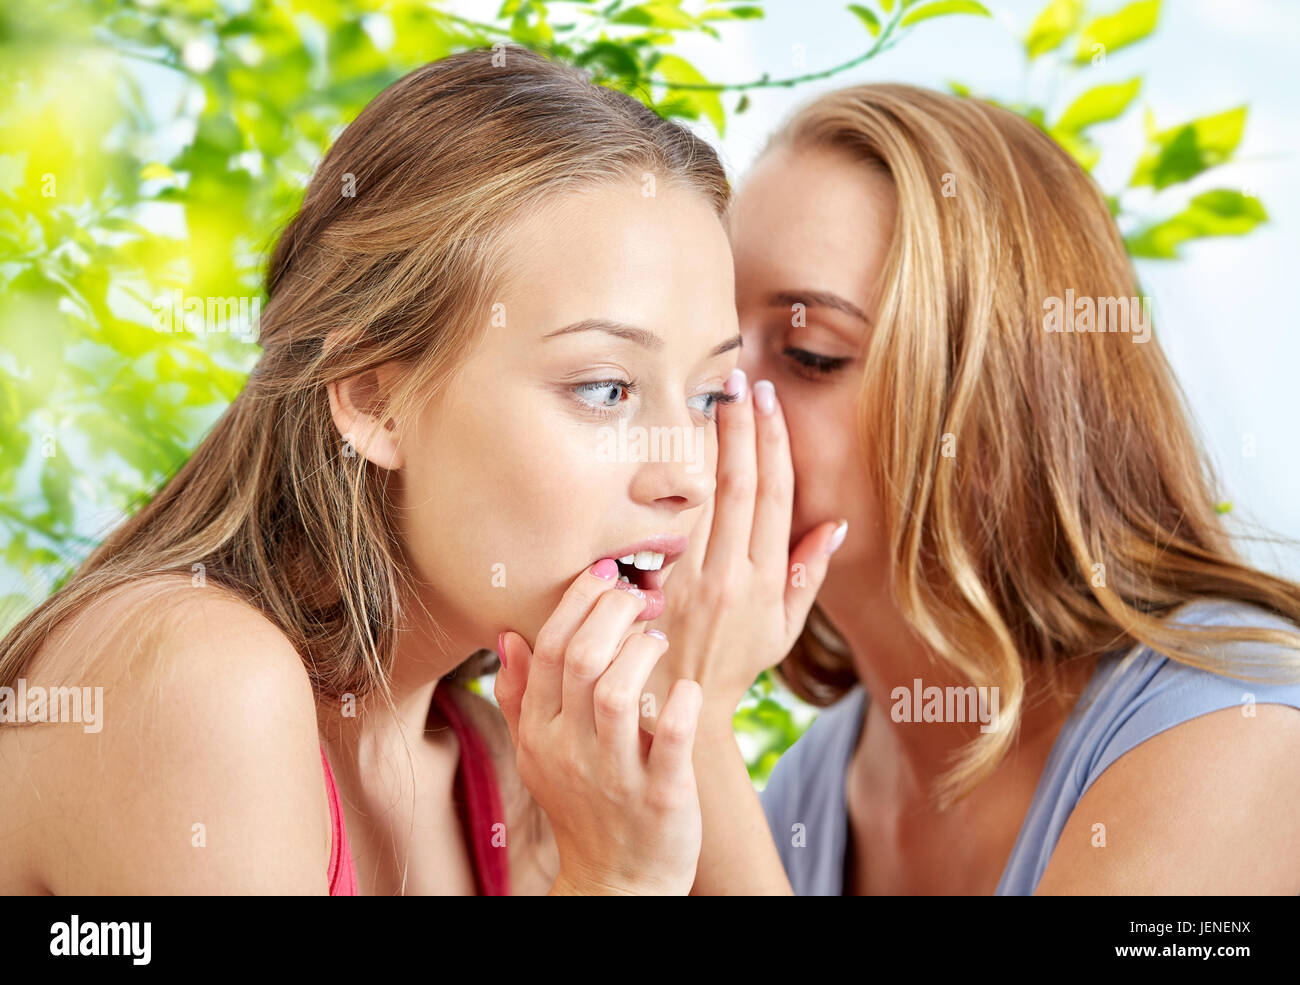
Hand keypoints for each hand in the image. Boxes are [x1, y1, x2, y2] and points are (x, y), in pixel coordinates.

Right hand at [494, 560, 703, 894]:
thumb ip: (521, 695)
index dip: (577, 602)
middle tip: (640, 600)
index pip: (547, 648)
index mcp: (540, 732)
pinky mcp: (661, 797)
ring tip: (658, 641)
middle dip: (613, 613)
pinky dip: (680, 704)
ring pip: (617, 692)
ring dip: (642, 652)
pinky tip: (688, 690)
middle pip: (580, 659)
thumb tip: (509, 634)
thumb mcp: (539, 753)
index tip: (606, 575)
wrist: (617, 884)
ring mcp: (614, 775)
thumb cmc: (583, 805)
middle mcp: (569, 750)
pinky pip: (669, 739)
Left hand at [646, 369, 845, 719]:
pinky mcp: (656, 583)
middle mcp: (729, 574)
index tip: (769, 403)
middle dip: (742, 429)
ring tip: (713, 398)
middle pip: (737, 486)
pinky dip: (672, 484)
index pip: (772, 497)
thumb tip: (836, 524)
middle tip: (741, 381)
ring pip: (701, 498)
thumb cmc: (734, 663)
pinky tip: (673, 446)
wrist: (676, 705)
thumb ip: (807, 572)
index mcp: (765, 580)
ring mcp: (689, 577)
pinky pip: (667, 525)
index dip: (773, 445)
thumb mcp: (785, 628)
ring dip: (707, 445)